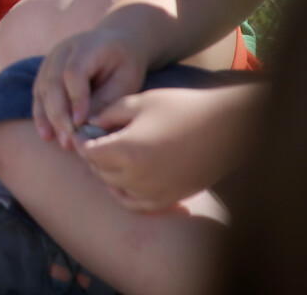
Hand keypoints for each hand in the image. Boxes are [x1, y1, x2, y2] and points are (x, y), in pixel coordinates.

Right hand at [32, 28, 149, 148]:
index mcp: (87, 47)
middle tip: (69, 139)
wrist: (115, 42)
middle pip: (53, 82)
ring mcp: (50, 59)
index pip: (74, 73)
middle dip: (59, 113)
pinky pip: (39, 93)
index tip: (81, 123)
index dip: (75, 98)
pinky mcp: (45, 71)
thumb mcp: (126, 78)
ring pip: (43, 89)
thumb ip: (107, 97)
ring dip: (48, 117)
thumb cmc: (125, 63)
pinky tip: (46, 133)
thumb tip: (87, 122)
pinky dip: (41, 113)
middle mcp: (63, 50)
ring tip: (59, 140)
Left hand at [76, 86, 257, 210]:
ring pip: (115, 188)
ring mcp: (155, 191)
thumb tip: (90, 124)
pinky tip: (126, 178)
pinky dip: (126, 194)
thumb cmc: (181, 108)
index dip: (81, 142)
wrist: (225, 127)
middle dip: (94, 155)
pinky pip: (137, 204)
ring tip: (113, 155)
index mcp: (127, 151)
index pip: (88, 153)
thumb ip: (108, 114)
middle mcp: (139, 177)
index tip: (82, 133)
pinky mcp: (170, 198)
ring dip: (108, 173)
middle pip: (99, 171)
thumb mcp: (138, 102)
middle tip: (98, 140)